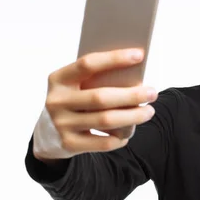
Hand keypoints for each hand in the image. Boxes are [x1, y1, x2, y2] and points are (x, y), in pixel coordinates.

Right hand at [33, 48, 157, 161]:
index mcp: (58, 79)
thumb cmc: (73, 101)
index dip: (115, 58)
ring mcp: (61, 124)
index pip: (88, 64)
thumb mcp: (76, 86)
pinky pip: (103, 142)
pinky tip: (128, 132)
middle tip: (153, 93)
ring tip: (149, 111)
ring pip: (106, 120)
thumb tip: (135, 78)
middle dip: (132, 95)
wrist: (47, 134)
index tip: (140, 54)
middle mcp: (56, 101)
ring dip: (133, 116)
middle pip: (101, 97)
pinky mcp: (68, 144)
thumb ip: (97, 80)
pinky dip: (120, 137)